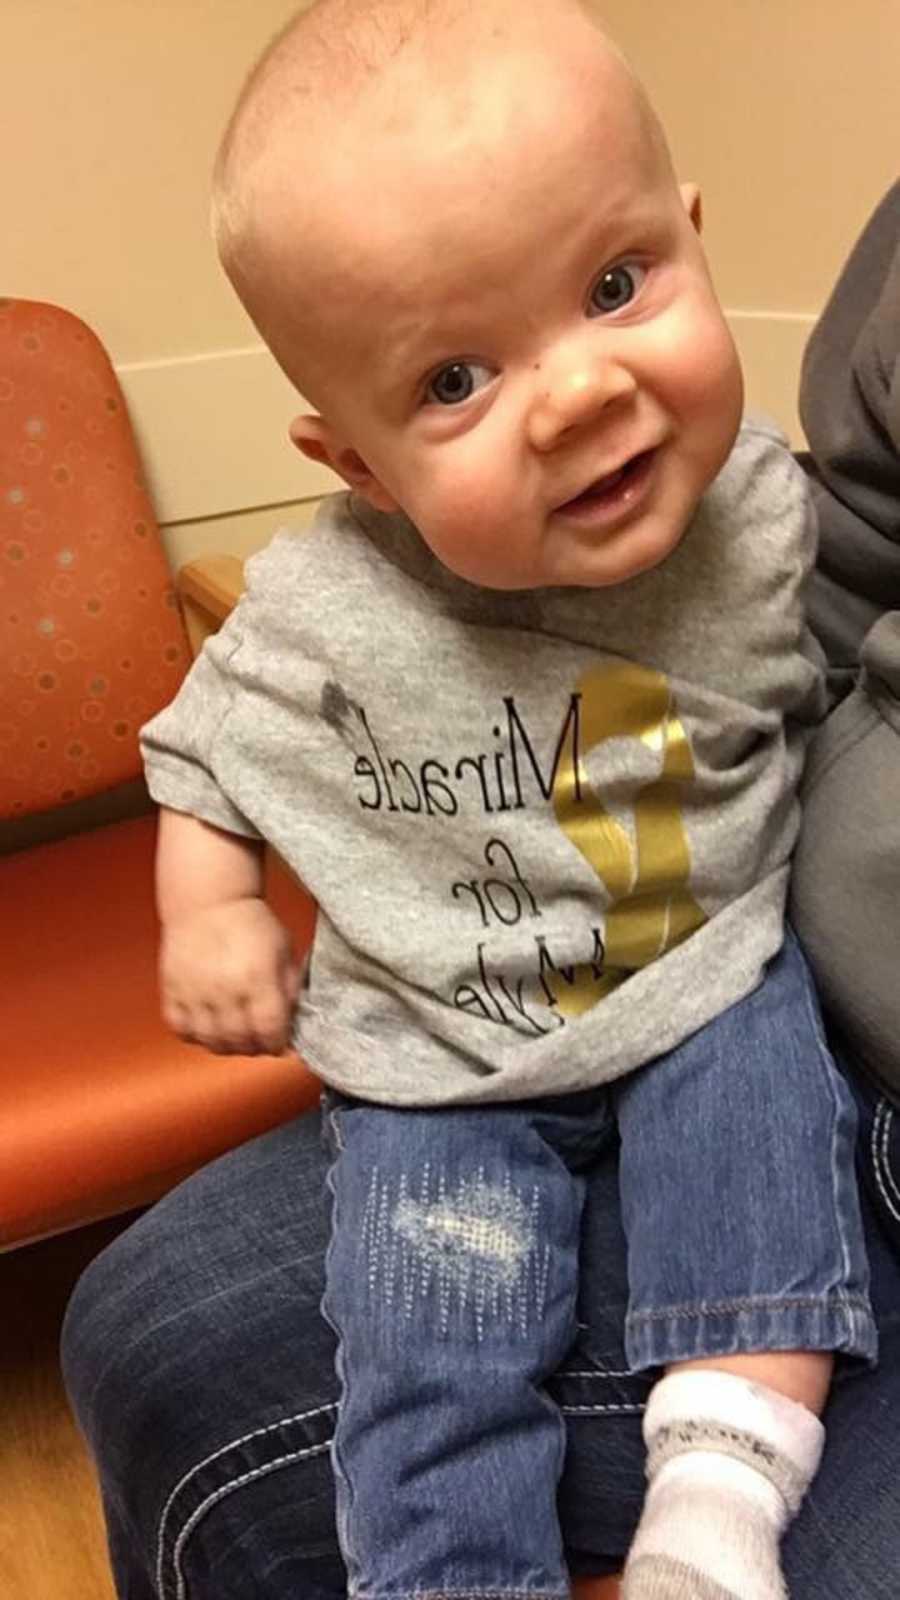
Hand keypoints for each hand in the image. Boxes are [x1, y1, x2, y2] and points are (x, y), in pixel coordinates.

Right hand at [160, 896, 301, 1055]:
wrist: (209, 900)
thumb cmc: (250, 922)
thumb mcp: (284, 950)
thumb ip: (290, 989)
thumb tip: (292, 1023)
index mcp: (257, 977)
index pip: (270, 1030)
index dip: (277, 1044)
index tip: (279, 1042)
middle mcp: (224, 988)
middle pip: (240, 1042)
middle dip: (254, 1048)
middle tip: (258, 1040)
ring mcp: (195, 990)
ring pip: (210, 1041)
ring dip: (226, 1046)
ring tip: (234, 1035)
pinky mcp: (172, 989)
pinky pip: (180, 1029)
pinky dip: (195, 1035)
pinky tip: (208, 1025)